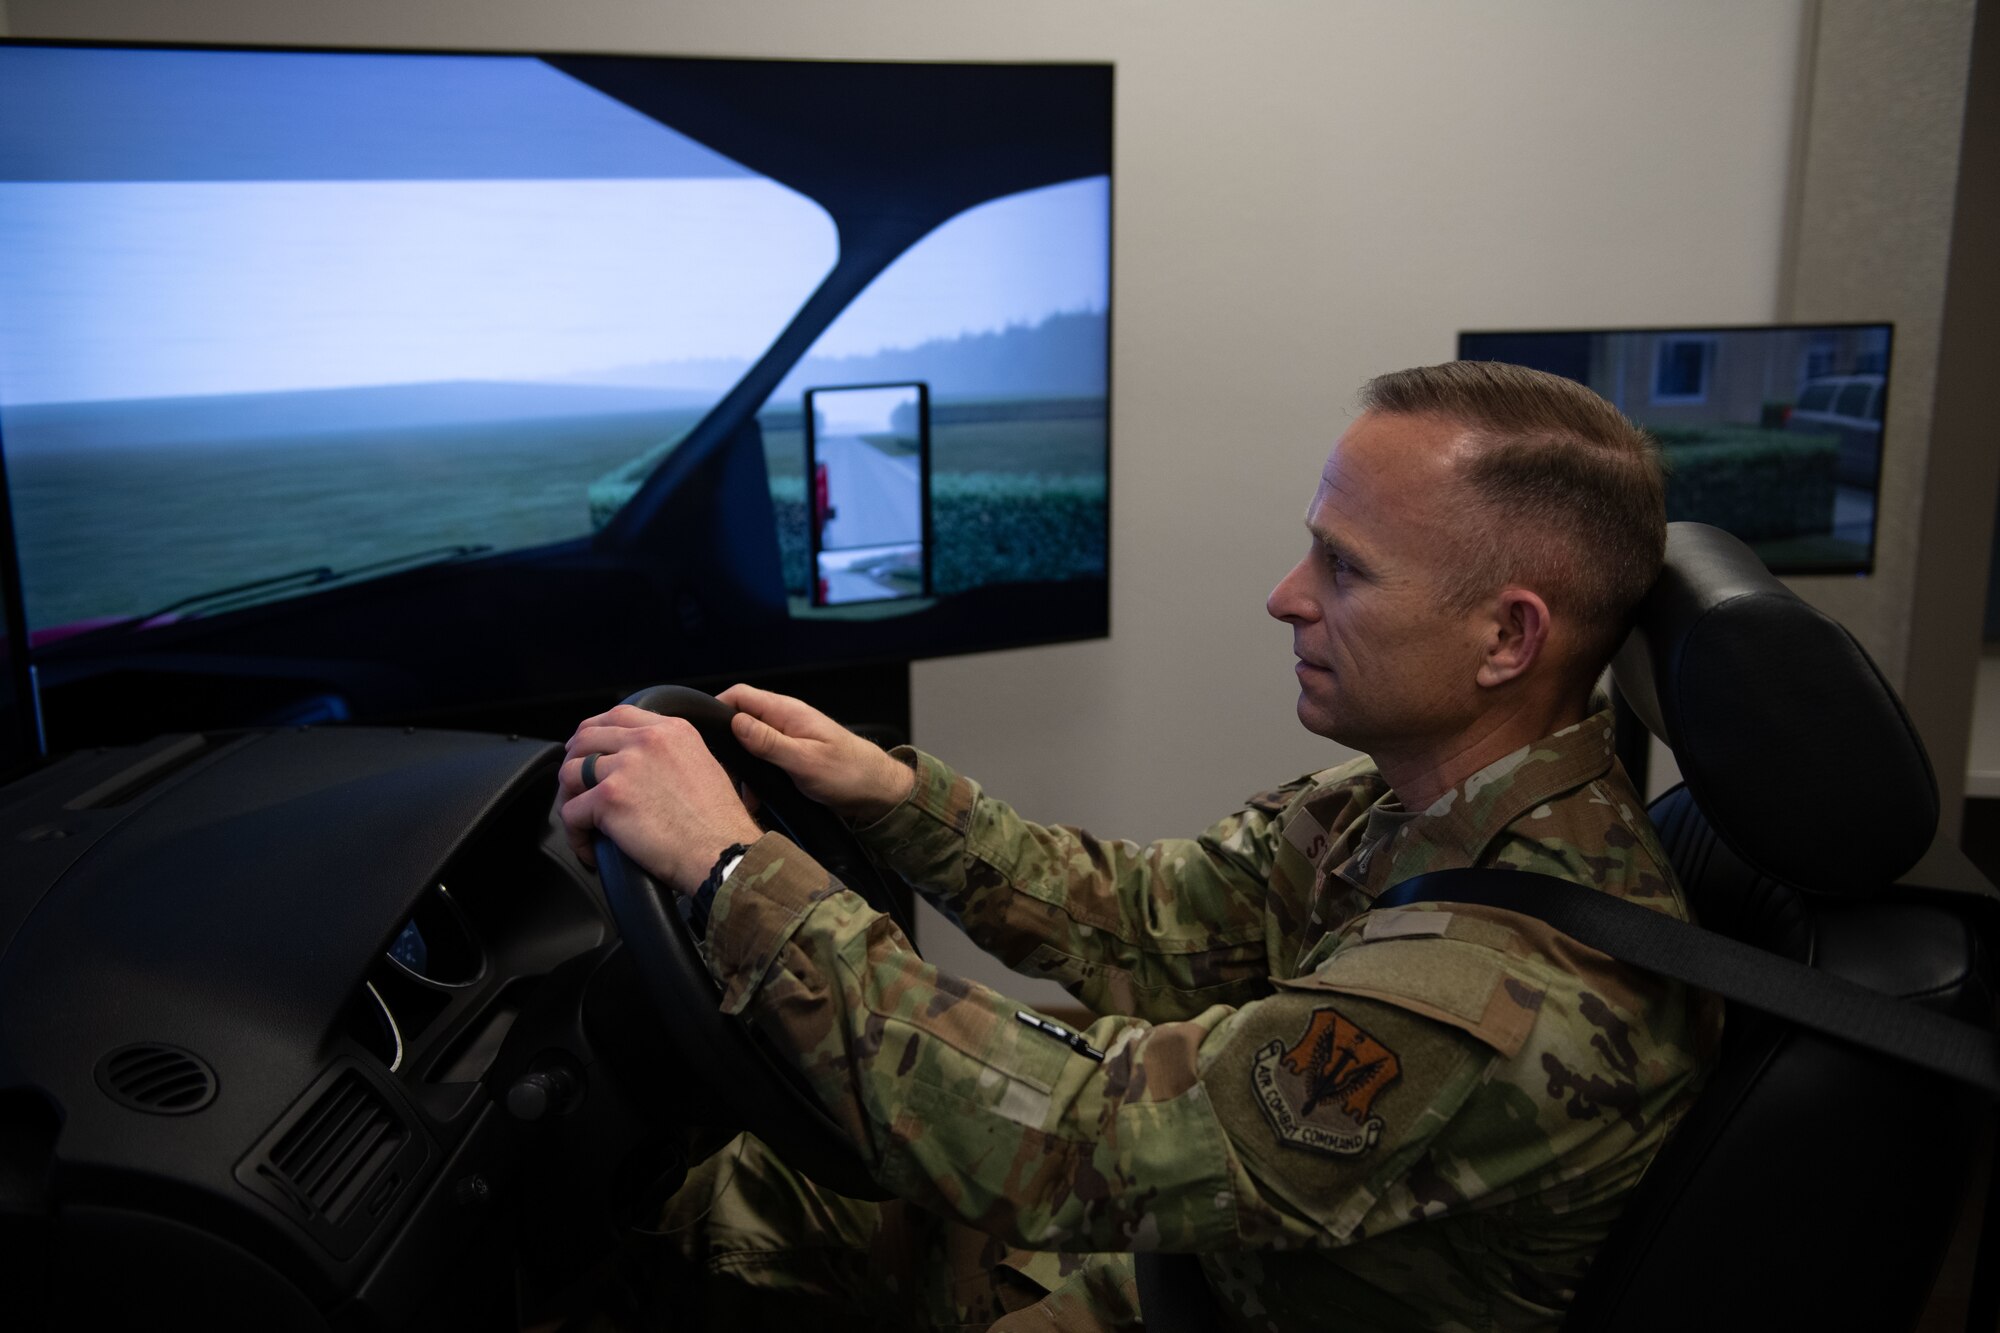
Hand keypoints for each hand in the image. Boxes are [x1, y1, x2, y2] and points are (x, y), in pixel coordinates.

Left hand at [557, 705, 763, 892]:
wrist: (722, 851)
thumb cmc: (719, 823)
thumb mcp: (705, 766)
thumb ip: (673, 754)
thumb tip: (648, 766)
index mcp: (672, 730)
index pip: (618, 714)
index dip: (594, 730)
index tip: (587, 747)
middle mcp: (647, 740)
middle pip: (586, 736)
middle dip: (573, 760)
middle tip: (573, 785)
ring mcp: (625, 766)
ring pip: (570, 773)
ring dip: (569, 798)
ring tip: (582, 822)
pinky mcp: (609, 798)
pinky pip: (570, 812)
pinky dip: (576, 835)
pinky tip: (590, 849)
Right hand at [718, 683, 915, 822]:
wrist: (878, 792)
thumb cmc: (849, 774)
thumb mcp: (805, 761)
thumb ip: (769, 742)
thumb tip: (735, 722)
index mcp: (787, 712)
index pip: (740, 695)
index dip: (716, 708)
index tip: (700, 733)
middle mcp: (784, 721)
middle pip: (739, 720)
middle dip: (724, 744)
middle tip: (716, 771)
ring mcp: (787, 739)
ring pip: (748, 745)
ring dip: (740, 767)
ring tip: (737, 792)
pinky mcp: (790, 757)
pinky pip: (761, 761)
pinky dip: (754, 778)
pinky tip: (753, 799)